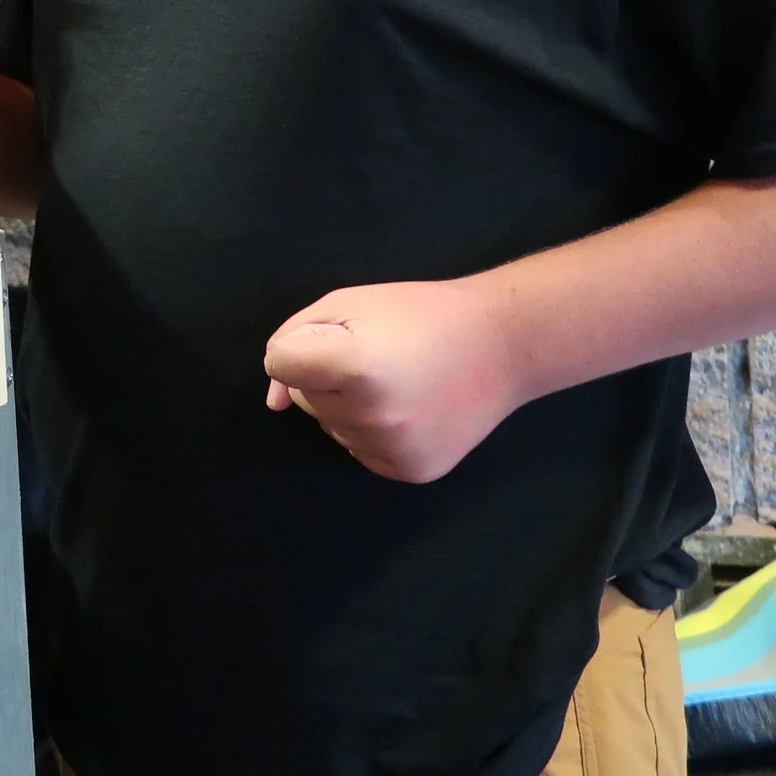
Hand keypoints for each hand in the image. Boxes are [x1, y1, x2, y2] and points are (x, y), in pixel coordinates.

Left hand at [262, 278, 526, 482]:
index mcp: (356, 368)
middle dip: (324, 375)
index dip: (300, 345)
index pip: (279, 364)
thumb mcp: (346, 304)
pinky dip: (371, 430)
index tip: (337, 336)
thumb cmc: (418, 313)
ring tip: (397, 379)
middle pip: (303, 398)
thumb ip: (292, 340)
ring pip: (330, 426)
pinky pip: (358, 449)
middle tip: (378, 354)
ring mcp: (393, 450)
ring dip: (347, 404)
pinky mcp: (410, 471)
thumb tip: (273, 404)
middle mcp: (373, 417)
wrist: (502, 345)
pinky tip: (409, 407)